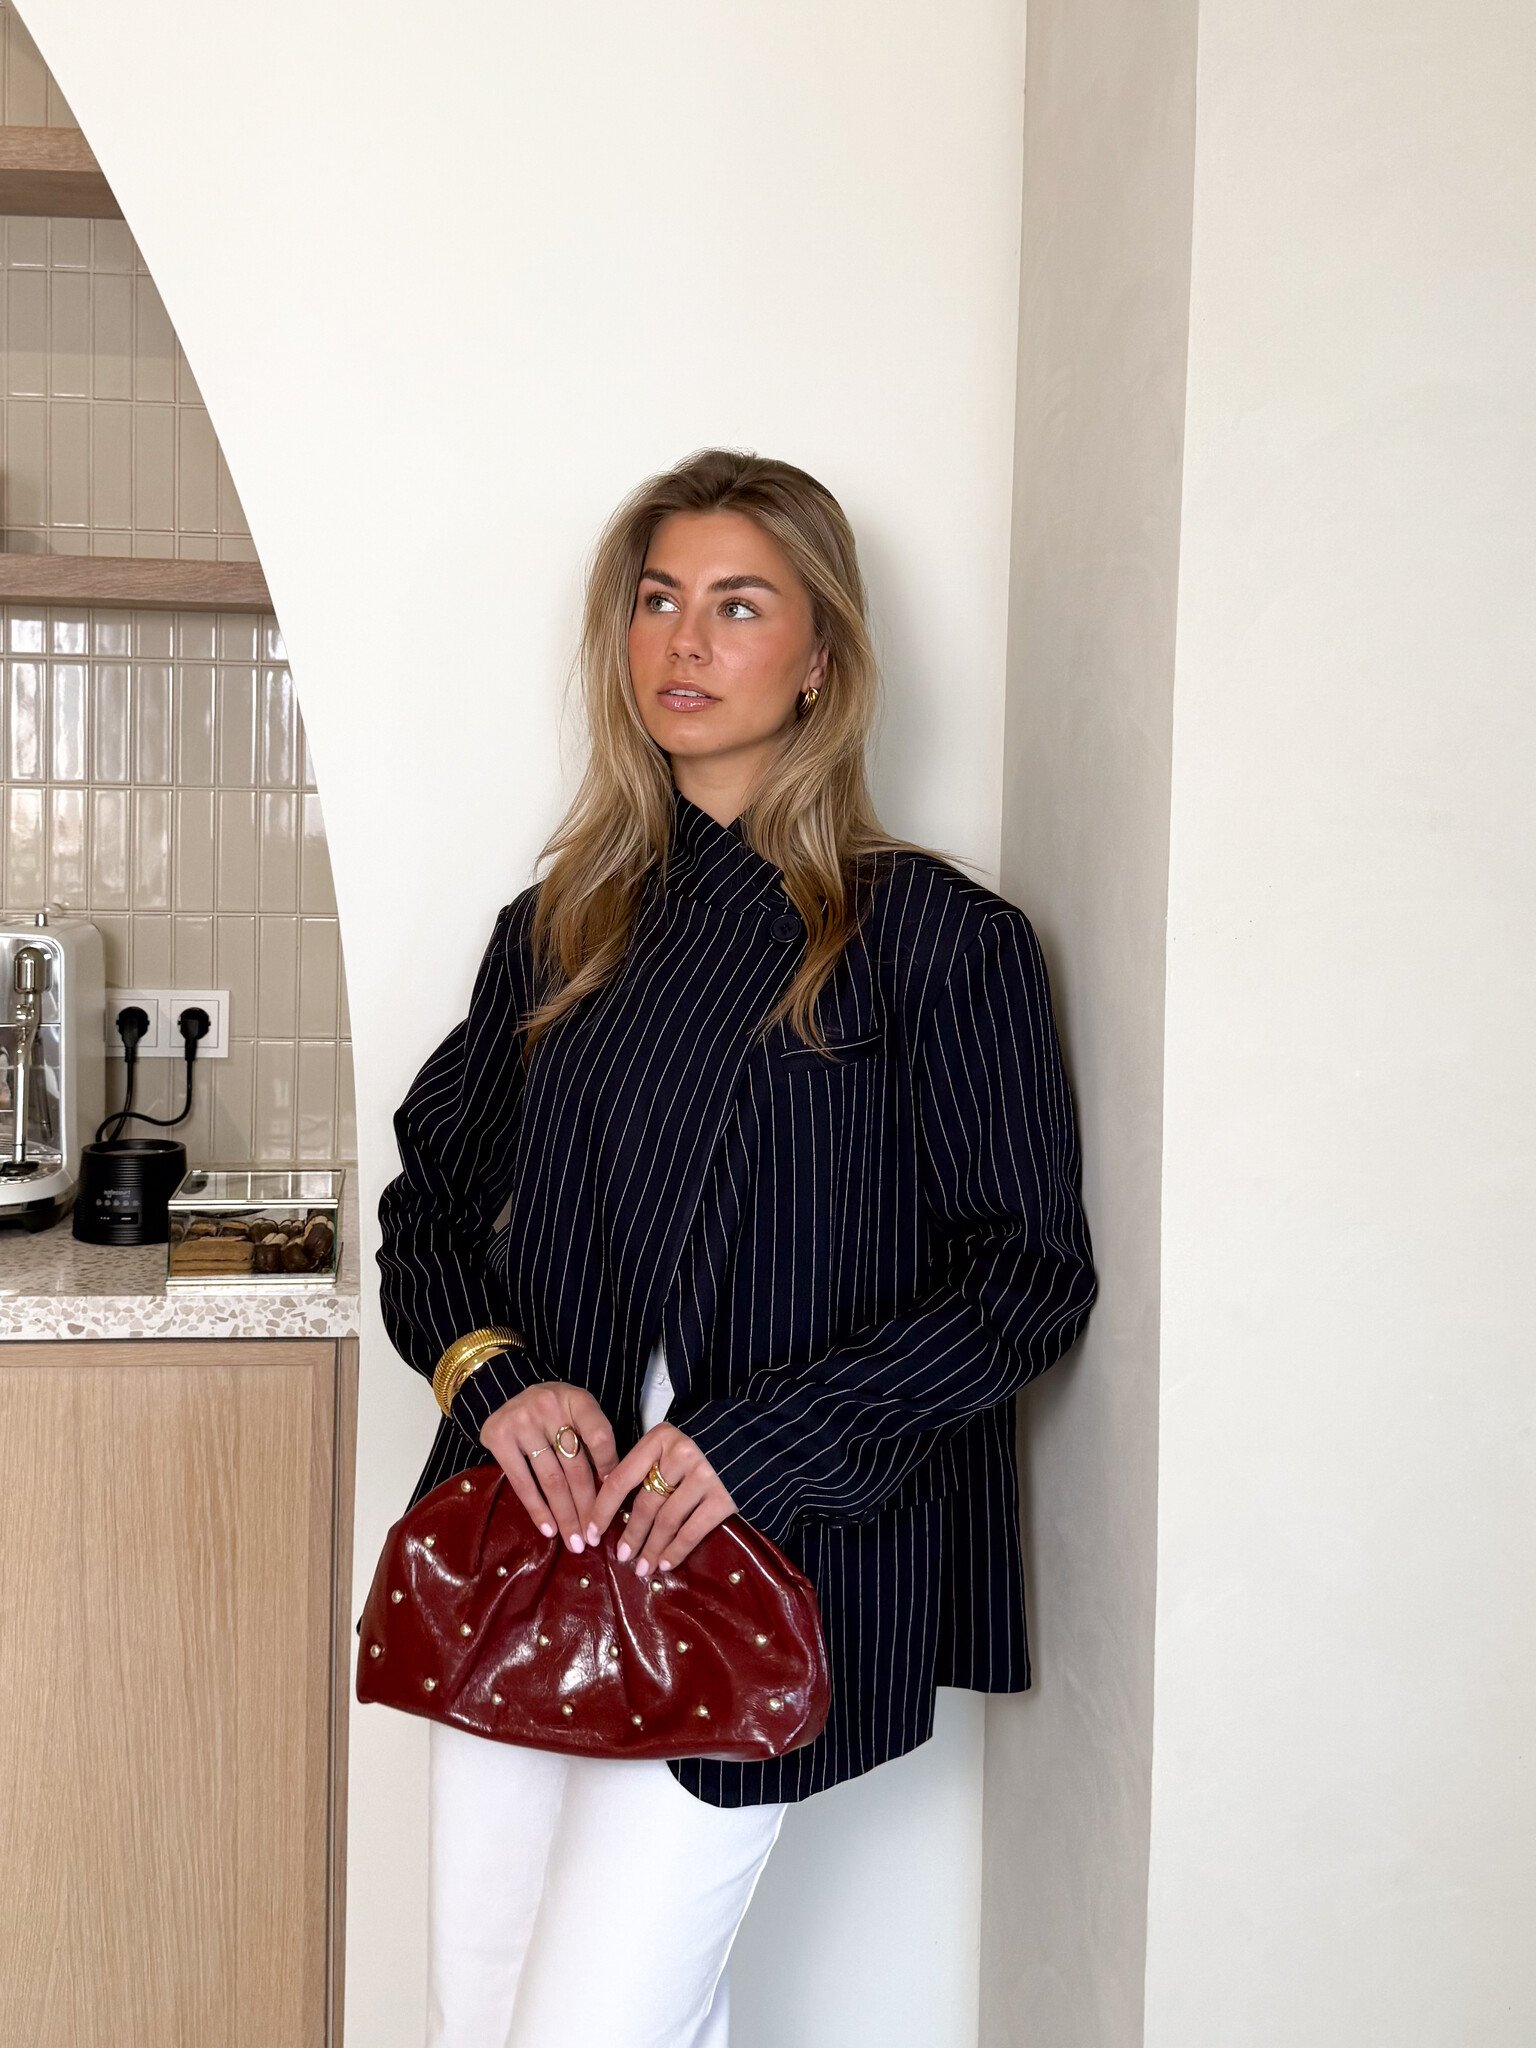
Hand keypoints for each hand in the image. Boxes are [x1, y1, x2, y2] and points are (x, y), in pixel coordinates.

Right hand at [477, 1383, 618, 1554]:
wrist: (506, 1394)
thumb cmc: (553, 1412)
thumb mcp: (576, 1413)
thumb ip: (593, 1440)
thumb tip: (612, 1490)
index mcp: (576, 1400)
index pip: (600, 1436)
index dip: (609, 1468)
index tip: (613, 1498)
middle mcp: (549, 1407)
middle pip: (575, 1466)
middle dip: (587, 1507)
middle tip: (594, 1538)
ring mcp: (522, 1422)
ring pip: (551, 1479)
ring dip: (565, 1515)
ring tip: (574, 1541)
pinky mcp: (499, 1438)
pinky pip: (522, 1482)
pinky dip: (537, 1509)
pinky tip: (549, 1529)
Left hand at [586, 1422, 739, 1576]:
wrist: (755, 1440)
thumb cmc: (704, 1443)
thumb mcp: (672, 1442)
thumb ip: (647, 1463)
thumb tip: (612, 1502)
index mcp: (660, 1439)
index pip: (621, 1478)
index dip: (603, 1509)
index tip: (593, 1532)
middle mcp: (680, 1455)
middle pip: (645, 1503)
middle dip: (630, 1535)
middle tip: (621, 1556)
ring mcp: (704, 1476)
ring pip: (667, 1521)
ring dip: (651, 1548)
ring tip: (642, 1568)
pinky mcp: (724, 1497)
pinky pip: (692, 1531)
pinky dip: (676, 1551)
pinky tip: (665, 1564)